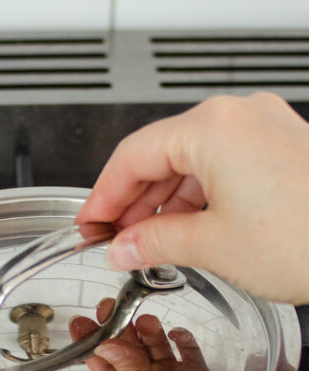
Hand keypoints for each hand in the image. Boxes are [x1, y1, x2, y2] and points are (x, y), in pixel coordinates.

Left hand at [68, 299, 232, 370]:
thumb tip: (107, 345)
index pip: (103, 361)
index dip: (91, 342)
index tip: (80, 323)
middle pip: (128, 346)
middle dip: (118, 327)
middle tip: (108, 307)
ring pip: (155, 344)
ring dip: (148, 331)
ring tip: (144, 320)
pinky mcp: (196, 370)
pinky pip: (187, 348)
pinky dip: (182, 338)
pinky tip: (177, 334)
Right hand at [74, 92, 308, 303]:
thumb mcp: (211, 246)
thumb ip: (154, 241)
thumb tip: (125, 246)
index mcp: (212, 128)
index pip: (132, 157)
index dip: (102, 197)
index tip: (89, 225)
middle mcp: (240, 117)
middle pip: (162, 154)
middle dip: (135, 202)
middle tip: (115, 240)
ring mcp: (267, 130)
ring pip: (194, 162)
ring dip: (167, 204)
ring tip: (151, 245)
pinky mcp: (287, 150)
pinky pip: (226, 167)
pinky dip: (201, 199)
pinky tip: (190, 232)